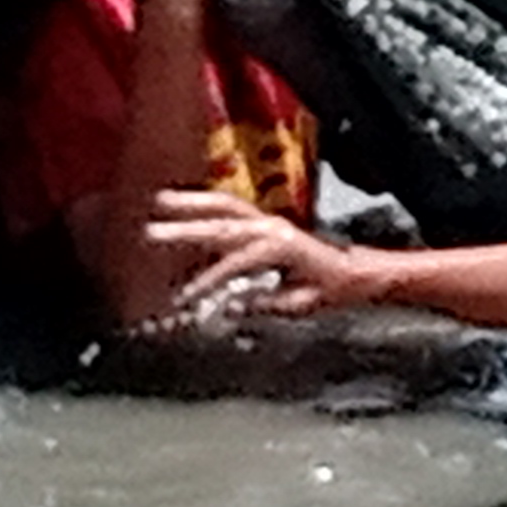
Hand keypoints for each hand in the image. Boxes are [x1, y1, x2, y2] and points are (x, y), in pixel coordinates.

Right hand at [148, 188, 356, 314]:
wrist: (355, 272)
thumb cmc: (332, 289)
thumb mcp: (303, 304)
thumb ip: (268, 305)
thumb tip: (233, 307)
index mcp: (281, 247)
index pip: (235, 262)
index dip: (209, 279)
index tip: (186, 295)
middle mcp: (272, 228)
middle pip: (222, 226)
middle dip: (185, 230)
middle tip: (152, 232)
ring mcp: (269, 221)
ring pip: (225, 206)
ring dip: (192, 202)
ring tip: (161, 199)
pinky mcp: (266, 223)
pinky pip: (232, 209)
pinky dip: (206, 205)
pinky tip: (183, 205)